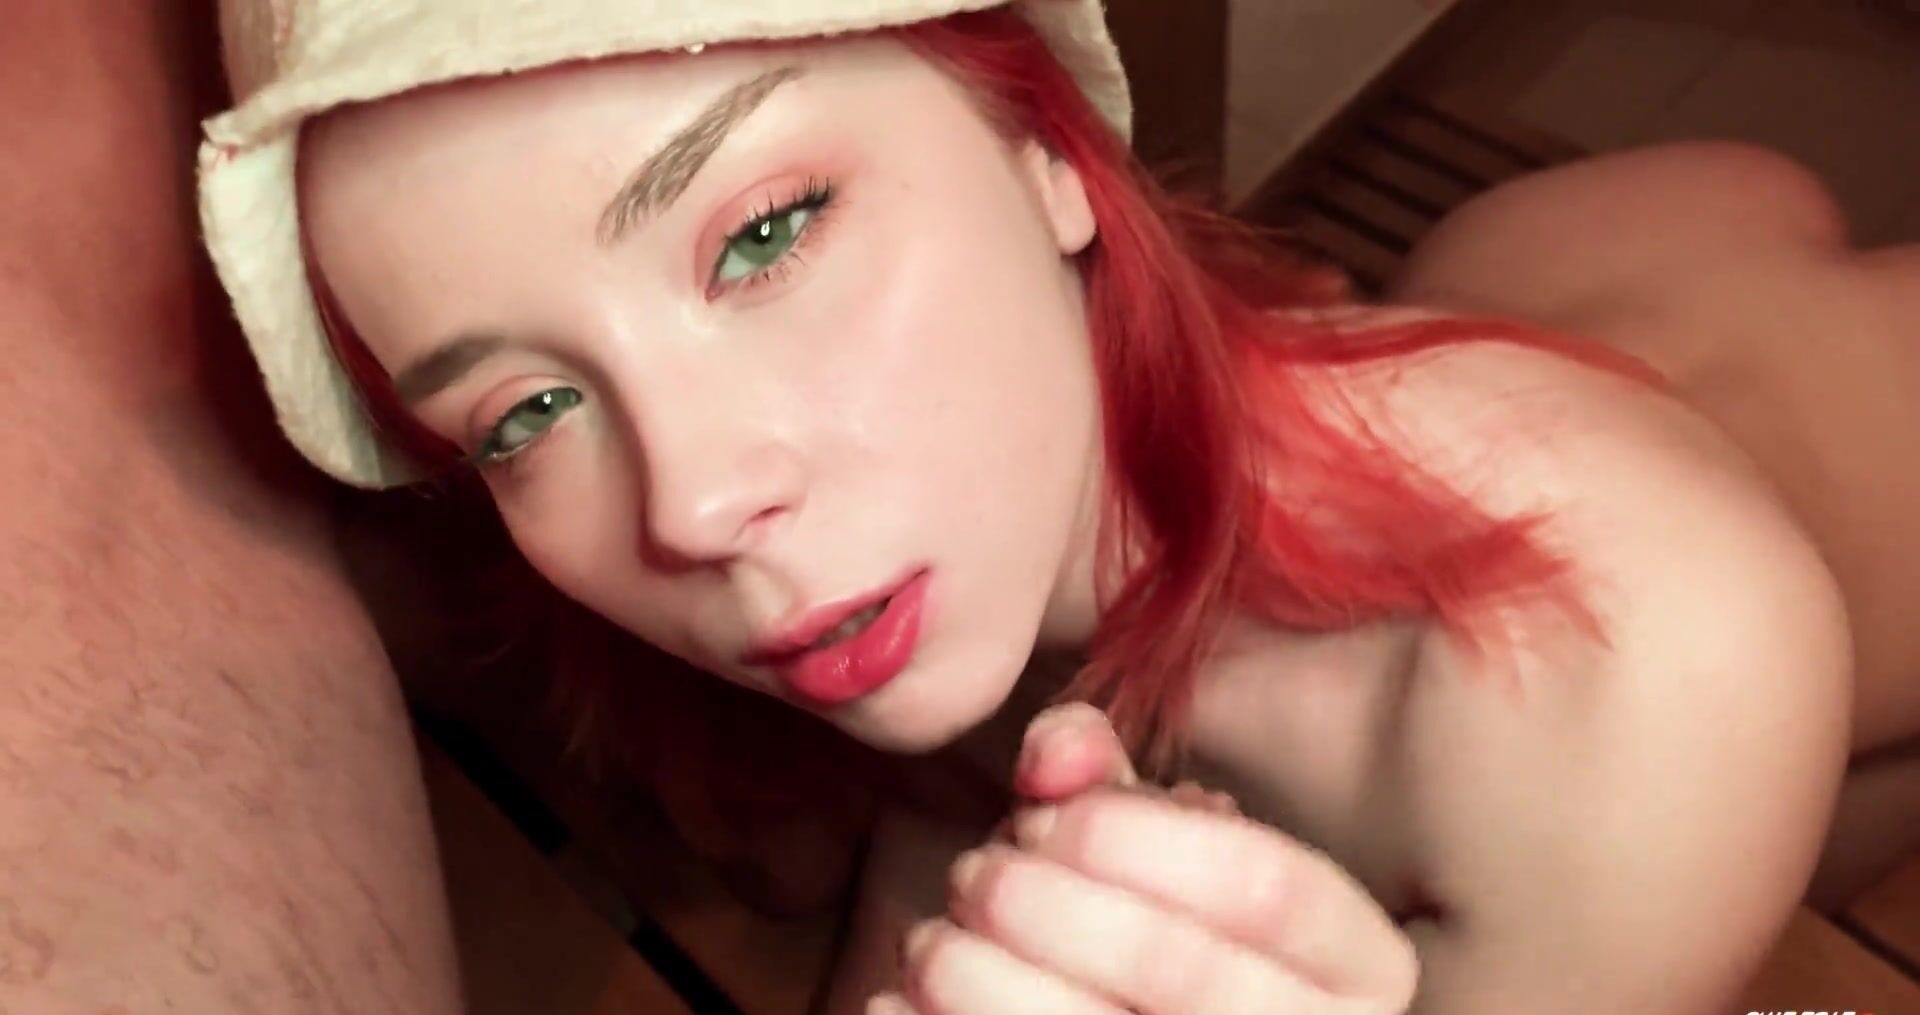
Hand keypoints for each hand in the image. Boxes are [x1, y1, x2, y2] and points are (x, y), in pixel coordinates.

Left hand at [872, 705, 1418, 1013]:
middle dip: (1042, 905)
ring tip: (933, 943)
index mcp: (1355, 965)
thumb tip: (1055, 754)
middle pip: (1178, 967)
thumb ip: (1104, 784)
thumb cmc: (1149, 940)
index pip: (1268, 885)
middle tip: (974, 875)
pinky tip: (901, 1003)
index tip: (1042, 816)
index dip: (1135, 836)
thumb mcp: (1149, 852)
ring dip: (978, 978)